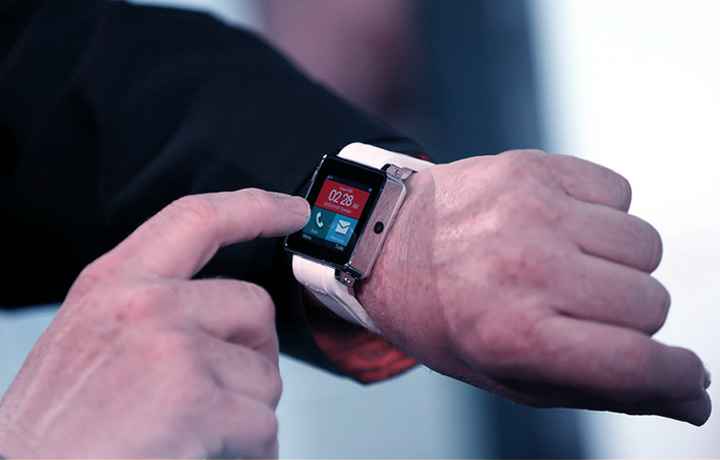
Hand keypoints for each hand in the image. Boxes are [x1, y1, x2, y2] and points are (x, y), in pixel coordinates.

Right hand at [0, 189, 309, 457]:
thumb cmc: (56, 430)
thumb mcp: (88, 339)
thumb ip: (148, 310)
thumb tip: (219, 313)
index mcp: (113, 284)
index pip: (197, 219)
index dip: (255, 207)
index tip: (293, 210)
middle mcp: (144, 305)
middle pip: (254, 306)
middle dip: (254, 354)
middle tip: (224, 391)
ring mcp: (171, 348)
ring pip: (264, 373)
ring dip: (246, 410)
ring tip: (197, 432)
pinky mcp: (194, 400)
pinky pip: (262, 425)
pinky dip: (250, 450)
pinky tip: (208, 454)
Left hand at [359, 150, 711, 424]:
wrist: (387, 239)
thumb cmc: (447, 317)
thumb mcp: (506, 376)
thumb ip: (602, 389)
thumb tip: (693, 400)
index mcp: (514, 335)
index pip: (637, 363)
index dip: (676, 376)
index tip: (681, 374)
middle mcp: (526, 269)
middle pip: (651, 303)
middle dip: (628, 318)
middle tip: (576, 310)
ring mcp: (531, 211)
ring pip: (645, 245)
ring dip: (618, 264)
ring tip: (564, 264)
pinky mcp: (532, 168)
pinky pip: (620, 192)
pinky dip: (602, 215)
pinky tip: (557, 225)